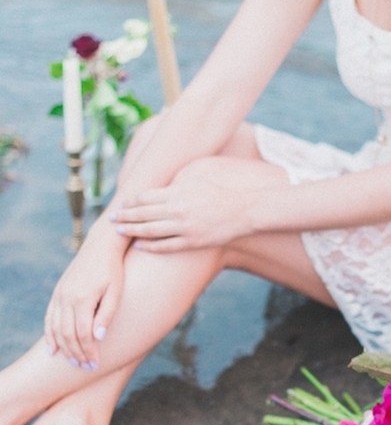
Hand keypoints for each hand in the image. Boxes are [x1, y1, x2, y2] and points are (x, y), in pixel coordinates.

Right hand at [44, 232, 124, 367]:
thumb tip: (98, 338)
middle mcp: (67, 298)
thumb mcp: (115, 292)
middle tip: (86, 368)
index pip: (83, 334)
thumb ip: (106, 315)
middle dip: (77, 354)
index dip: (89, 352)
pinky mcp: (57, 293)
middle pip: (68, 335)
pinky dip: (50, 335)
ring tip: (74, 362)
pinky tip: (52, 349)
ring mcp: (59, 295)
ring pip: (56, 329)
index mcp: (83, 299)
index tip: (96, 365)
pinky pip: (49, 318)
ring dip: (64, 348)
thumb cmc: (113, 270)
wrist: (100, 247)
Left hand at [112, 160, 251, 252]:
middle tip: (110, 218)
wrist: (245, 209)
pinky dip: (151, 246)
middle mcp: (178, 210)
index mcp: (178, 192)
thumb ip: (176, 183)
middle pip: (143, 214)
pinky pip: (166, 246)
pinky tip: (140, 245)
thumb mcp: (197, 178)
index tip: (120, 204)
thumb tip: (159, 187)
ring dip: (132, 231)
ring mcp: (185, 227)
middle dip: (124, 216)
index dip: (130, 202)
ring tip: (119, 231)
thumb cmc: (221, 191)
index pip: (145, 197)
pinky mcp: (193, 241)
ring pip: (150, 231)